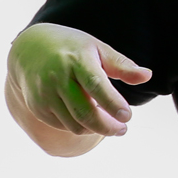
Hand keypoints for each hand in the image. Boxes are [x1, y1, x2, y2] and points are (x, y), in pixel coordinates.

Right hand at [6, 23, 151, 138]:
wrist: (30, 49)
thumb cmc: (72, 48)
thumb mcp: (97, 48)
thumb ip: (121, 65)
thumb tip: (147, 76)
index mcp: (76, 60)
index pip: (96, 85)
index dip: (112, 103)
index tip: (128, 116)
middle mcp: (57, 78)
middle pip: (85, 112)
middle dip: (107, 126)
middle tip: (122, 129)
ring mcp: (45, 94)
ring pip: (75, 124)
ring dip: (95, 129)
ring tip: (110, 124)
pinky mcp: (37, 107)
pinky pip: (63, 125)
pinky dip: (79, 126)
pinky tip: (88, 118)